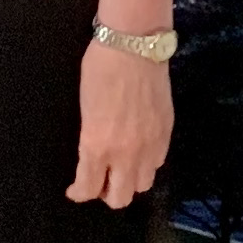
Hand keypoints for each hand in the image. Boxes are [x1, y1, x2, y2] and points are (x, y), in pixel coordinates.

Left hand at [69, 40, 173, 207]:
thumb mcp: (86, 110)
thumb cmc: (100, 69)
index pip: (89, 188)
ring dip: (130, 180)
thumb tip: (94, 154)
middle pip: (120, 198)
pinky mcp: (167, 132)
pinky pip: (158, 162)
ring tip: (122, 166)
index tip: (76, 189)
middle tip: (100, 180)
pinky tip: (139, 149)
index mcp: (97, 146)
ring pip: (143, 184)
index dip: (79, 193)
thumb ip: (92, 139)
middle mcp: (126, 153)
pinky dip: (147, 162)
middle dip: (106, 193)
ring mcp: (151, 144)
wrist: (135, 45)